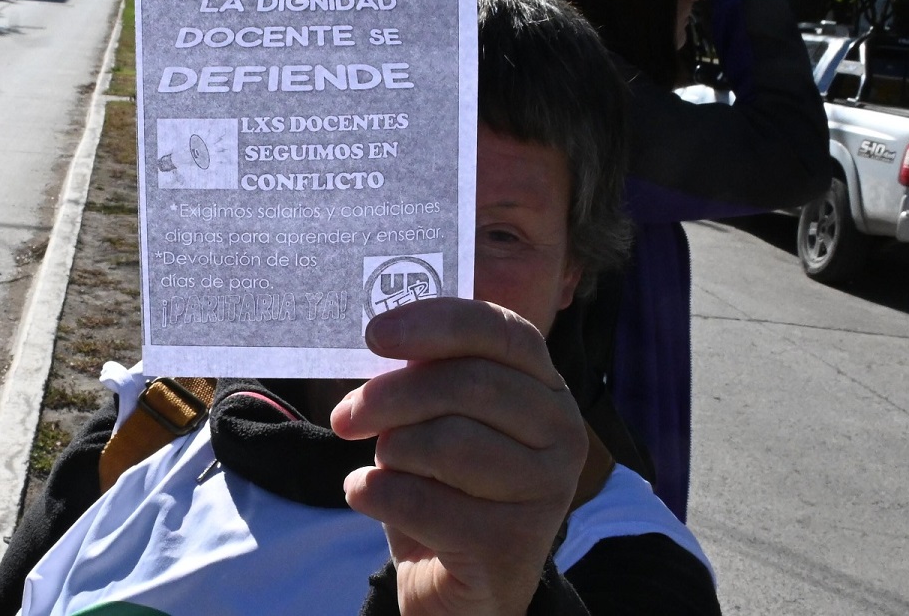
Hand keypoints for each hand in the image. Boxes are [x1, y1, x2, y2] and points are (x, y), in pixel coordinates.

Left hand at [330, 298, 586, 615]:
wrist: (460, 585)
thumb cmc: (446, 486)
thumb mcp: (439, 419)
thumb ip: (428, 375)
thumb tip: (382, 335)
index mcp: (547, 388)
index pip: (499, 332)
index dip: (436, 323)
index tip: (374, 334)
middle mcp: (563, 432)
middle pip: (467, 385)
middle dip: (390, 395)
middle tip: (345, 416)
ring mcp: (547, 491)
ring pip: (445, 443)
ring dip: (391, 452)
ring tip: (383, 466)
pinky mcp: (513, 544)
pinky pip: (421, 501)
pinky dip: (376, 494)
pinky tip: (367, 496)